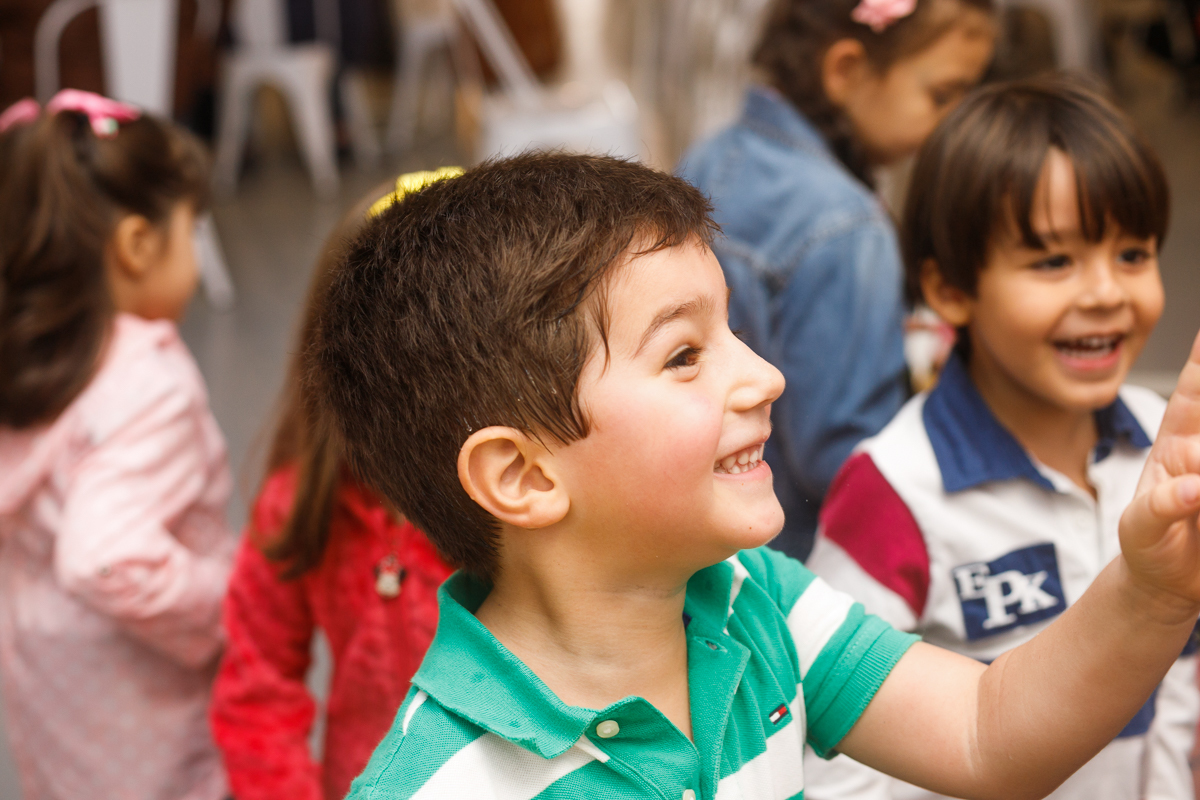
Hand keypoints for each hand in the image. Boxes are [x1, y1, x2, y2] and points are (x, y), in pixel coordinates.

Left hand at [1120, 330, 1199, 613]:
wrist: (1166, 582)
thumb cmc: (1149, 544)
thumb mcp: (1139, 528)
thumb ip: (1159, 507)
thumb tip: (1193, 488)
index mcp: (1179, 441)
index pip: (1193, 390)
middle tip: (1191, 458)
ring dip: (1198, 463)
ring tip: (1191, 494)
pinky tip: (1195, 496)